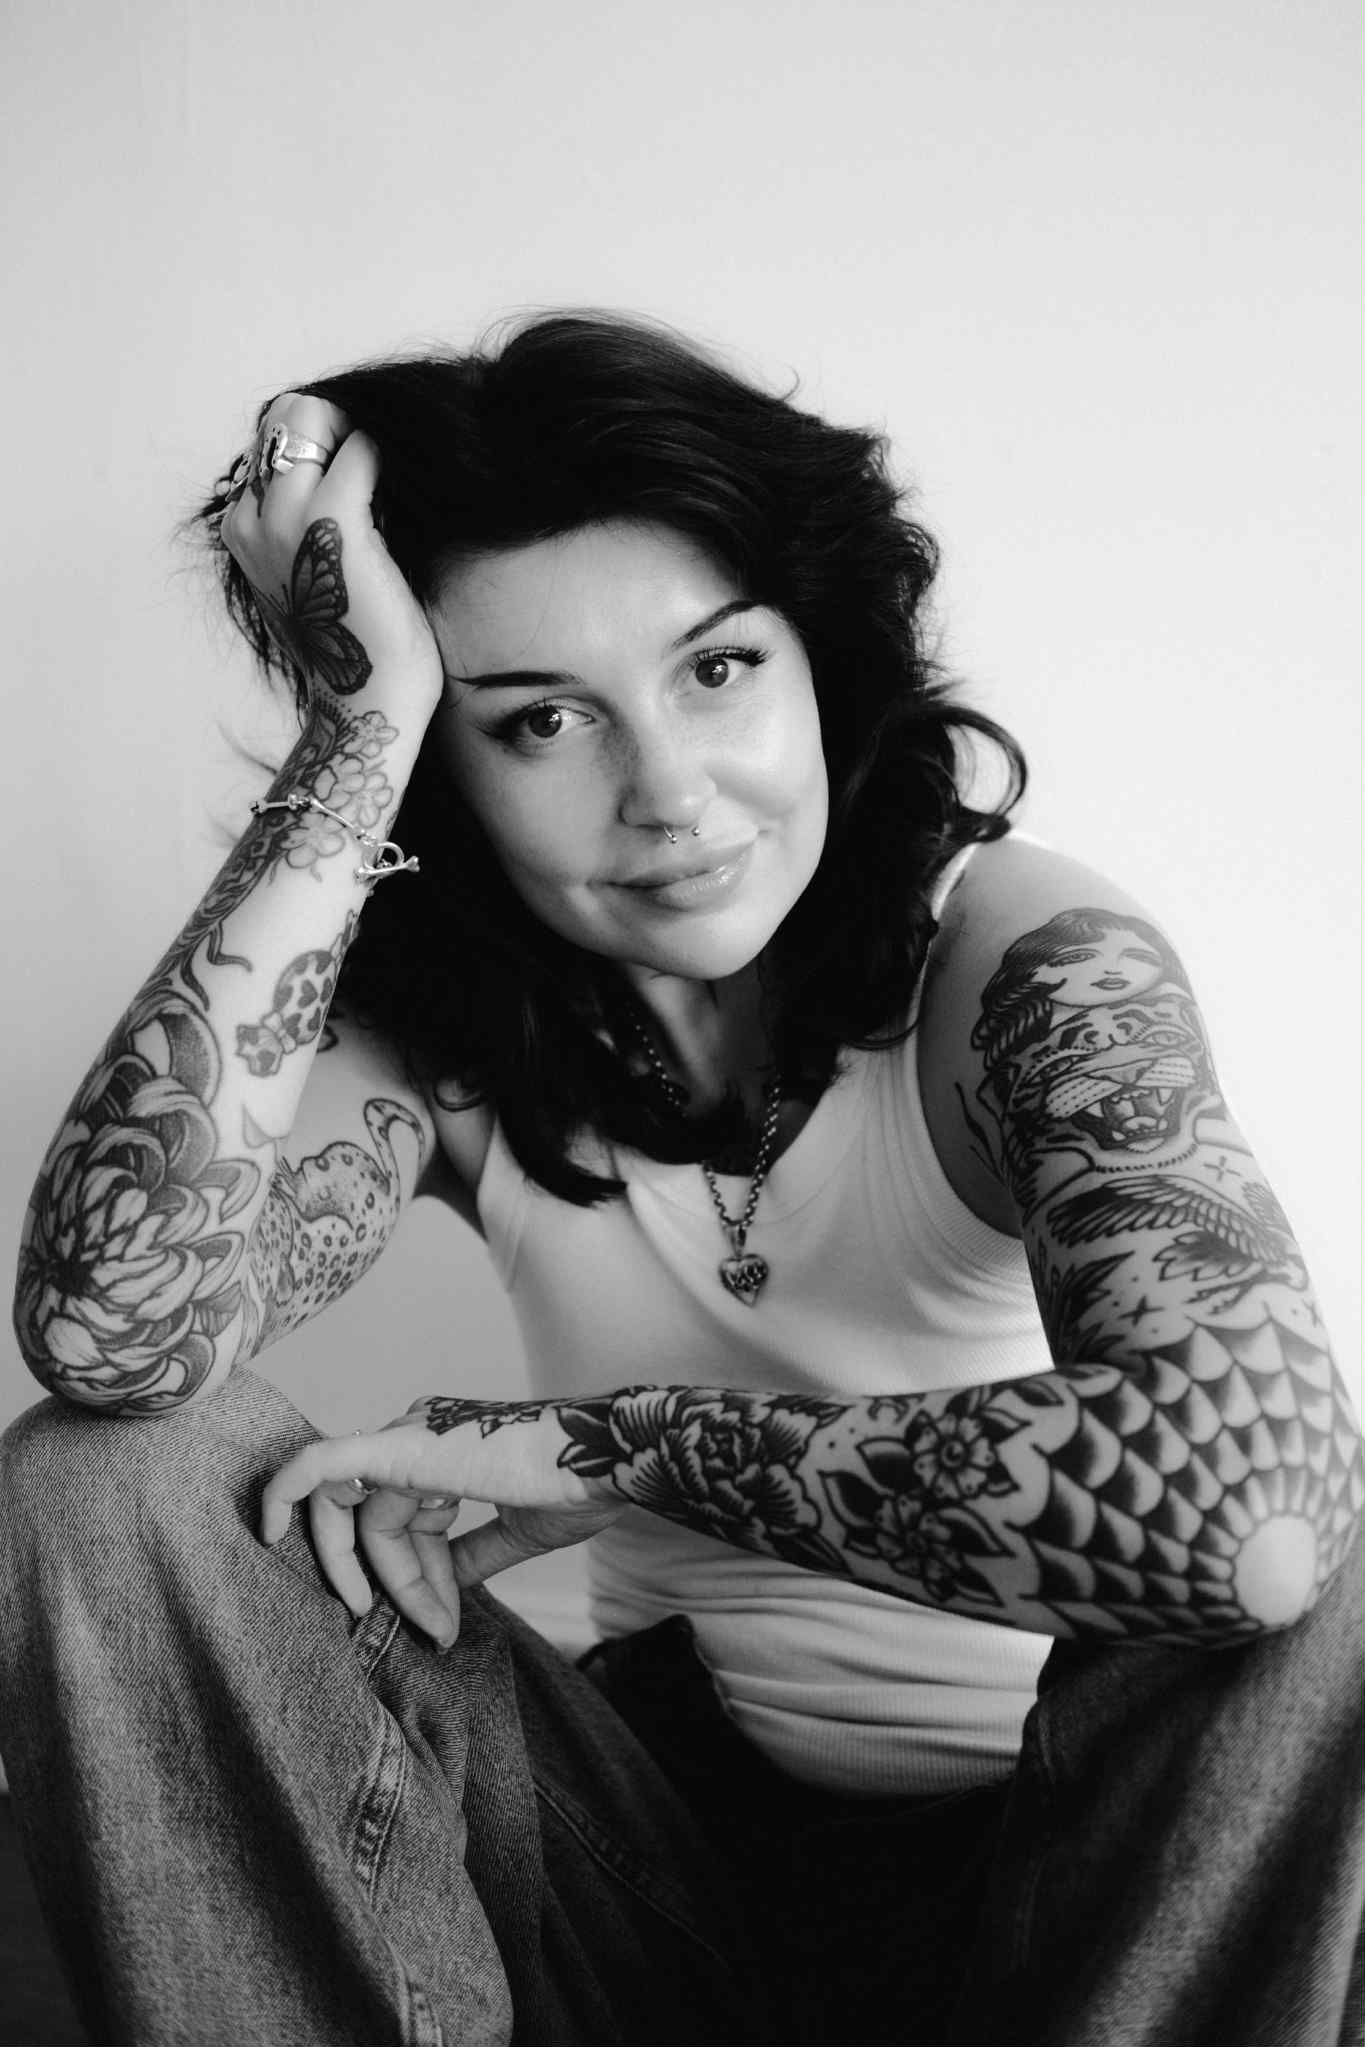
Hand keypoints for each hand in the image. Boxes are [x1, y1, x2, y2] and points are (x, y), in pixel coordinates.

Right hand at [219, 393, 442, 723]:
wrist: (368, 699)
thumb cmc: (355, 646)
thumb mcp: (311, 577)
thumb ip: (304, 527)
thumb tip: (344, 468)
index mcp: (241, 531)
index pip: (271, 441)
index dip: (321, 443)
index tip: (358, 475)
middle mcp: (252, 519)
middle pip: (285, 413)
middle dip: (335, 423)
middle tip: (373, 468)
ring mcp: (286, 517)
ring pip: (312, 414)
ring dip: (358, 435)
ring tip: (384, 486)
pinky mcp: (332, 521)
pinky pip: (360, 448)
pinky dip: (383, 456)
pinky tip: (399, 495)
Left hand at [259, 1403, 625, 1647]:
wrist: (607, 1461)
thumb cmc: (578, 1486)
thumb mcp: (515, 1531)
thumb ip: (469, 1555)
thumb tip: (444, 1591)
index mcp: (441, 1448)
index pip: (399, 1516)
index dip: (417, 1576)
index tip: (447, 1622)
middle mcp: (417, 1433)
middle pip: (365, 1513)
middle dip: (385, 1577)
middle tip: (423, 1626)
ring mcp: (408, 1435)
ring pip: (359, 1515)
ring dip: (393, 1578)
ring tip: (436, 1618)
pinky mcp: (402, 1447)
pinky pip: (320, 1464)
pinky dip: (285, 1492)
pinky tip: (267, 1529)